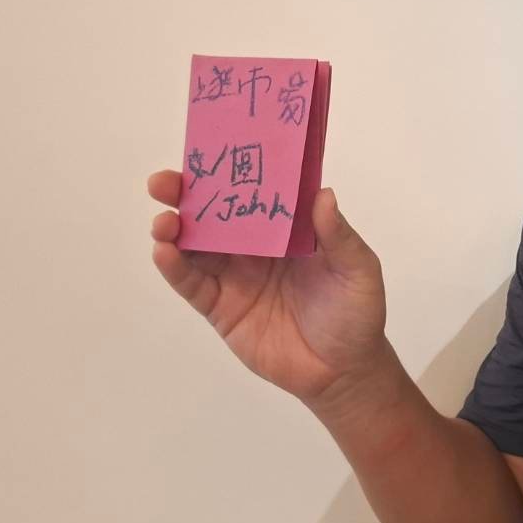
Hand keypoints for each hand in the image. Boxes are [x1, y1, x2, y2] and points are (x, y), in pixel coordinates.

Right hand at [147, 171, 387, 403]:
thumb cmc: (356, 314)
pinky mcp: (220, 307)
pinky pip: (192, 284)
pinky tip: (164, 252)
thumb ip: (339, 236)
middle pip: (215, 212)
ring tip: (163, 221)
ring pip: (195, 245)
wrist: (342, 372)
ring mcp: (235, 275)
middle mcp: (255, 245)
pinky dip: (174, 268)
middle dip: (186, 194)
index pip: (255, 190)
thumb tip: (323, 194)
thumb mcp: (358, 270)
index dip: (232, 170)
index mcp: (287, 227)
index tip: (208, 150)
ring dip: (174, 229)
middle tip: (164, 182)